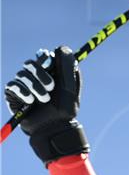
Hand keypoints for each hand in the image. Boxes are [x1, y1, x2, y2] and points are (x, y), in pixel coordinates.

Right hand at [4, 46, 89, 165]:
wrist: (53, 128)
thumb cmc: (65, 109)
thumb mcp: (70, 87)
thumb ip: (67, 67)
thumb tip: (62, 47)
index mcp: (52, 73)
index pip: (44, 57)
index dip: (45, 58)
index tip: (50, 63)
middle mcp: (36, 77)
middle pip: (30, 64)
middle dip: (41, 73)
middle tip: (52, 87)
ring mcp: (24, 85)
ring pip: (22, 74)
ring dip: (35, 86)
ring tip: (44, 99)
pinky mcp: (14, 95)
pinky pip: (13, 85)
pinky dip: (23, 92)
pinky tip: (31, 101)